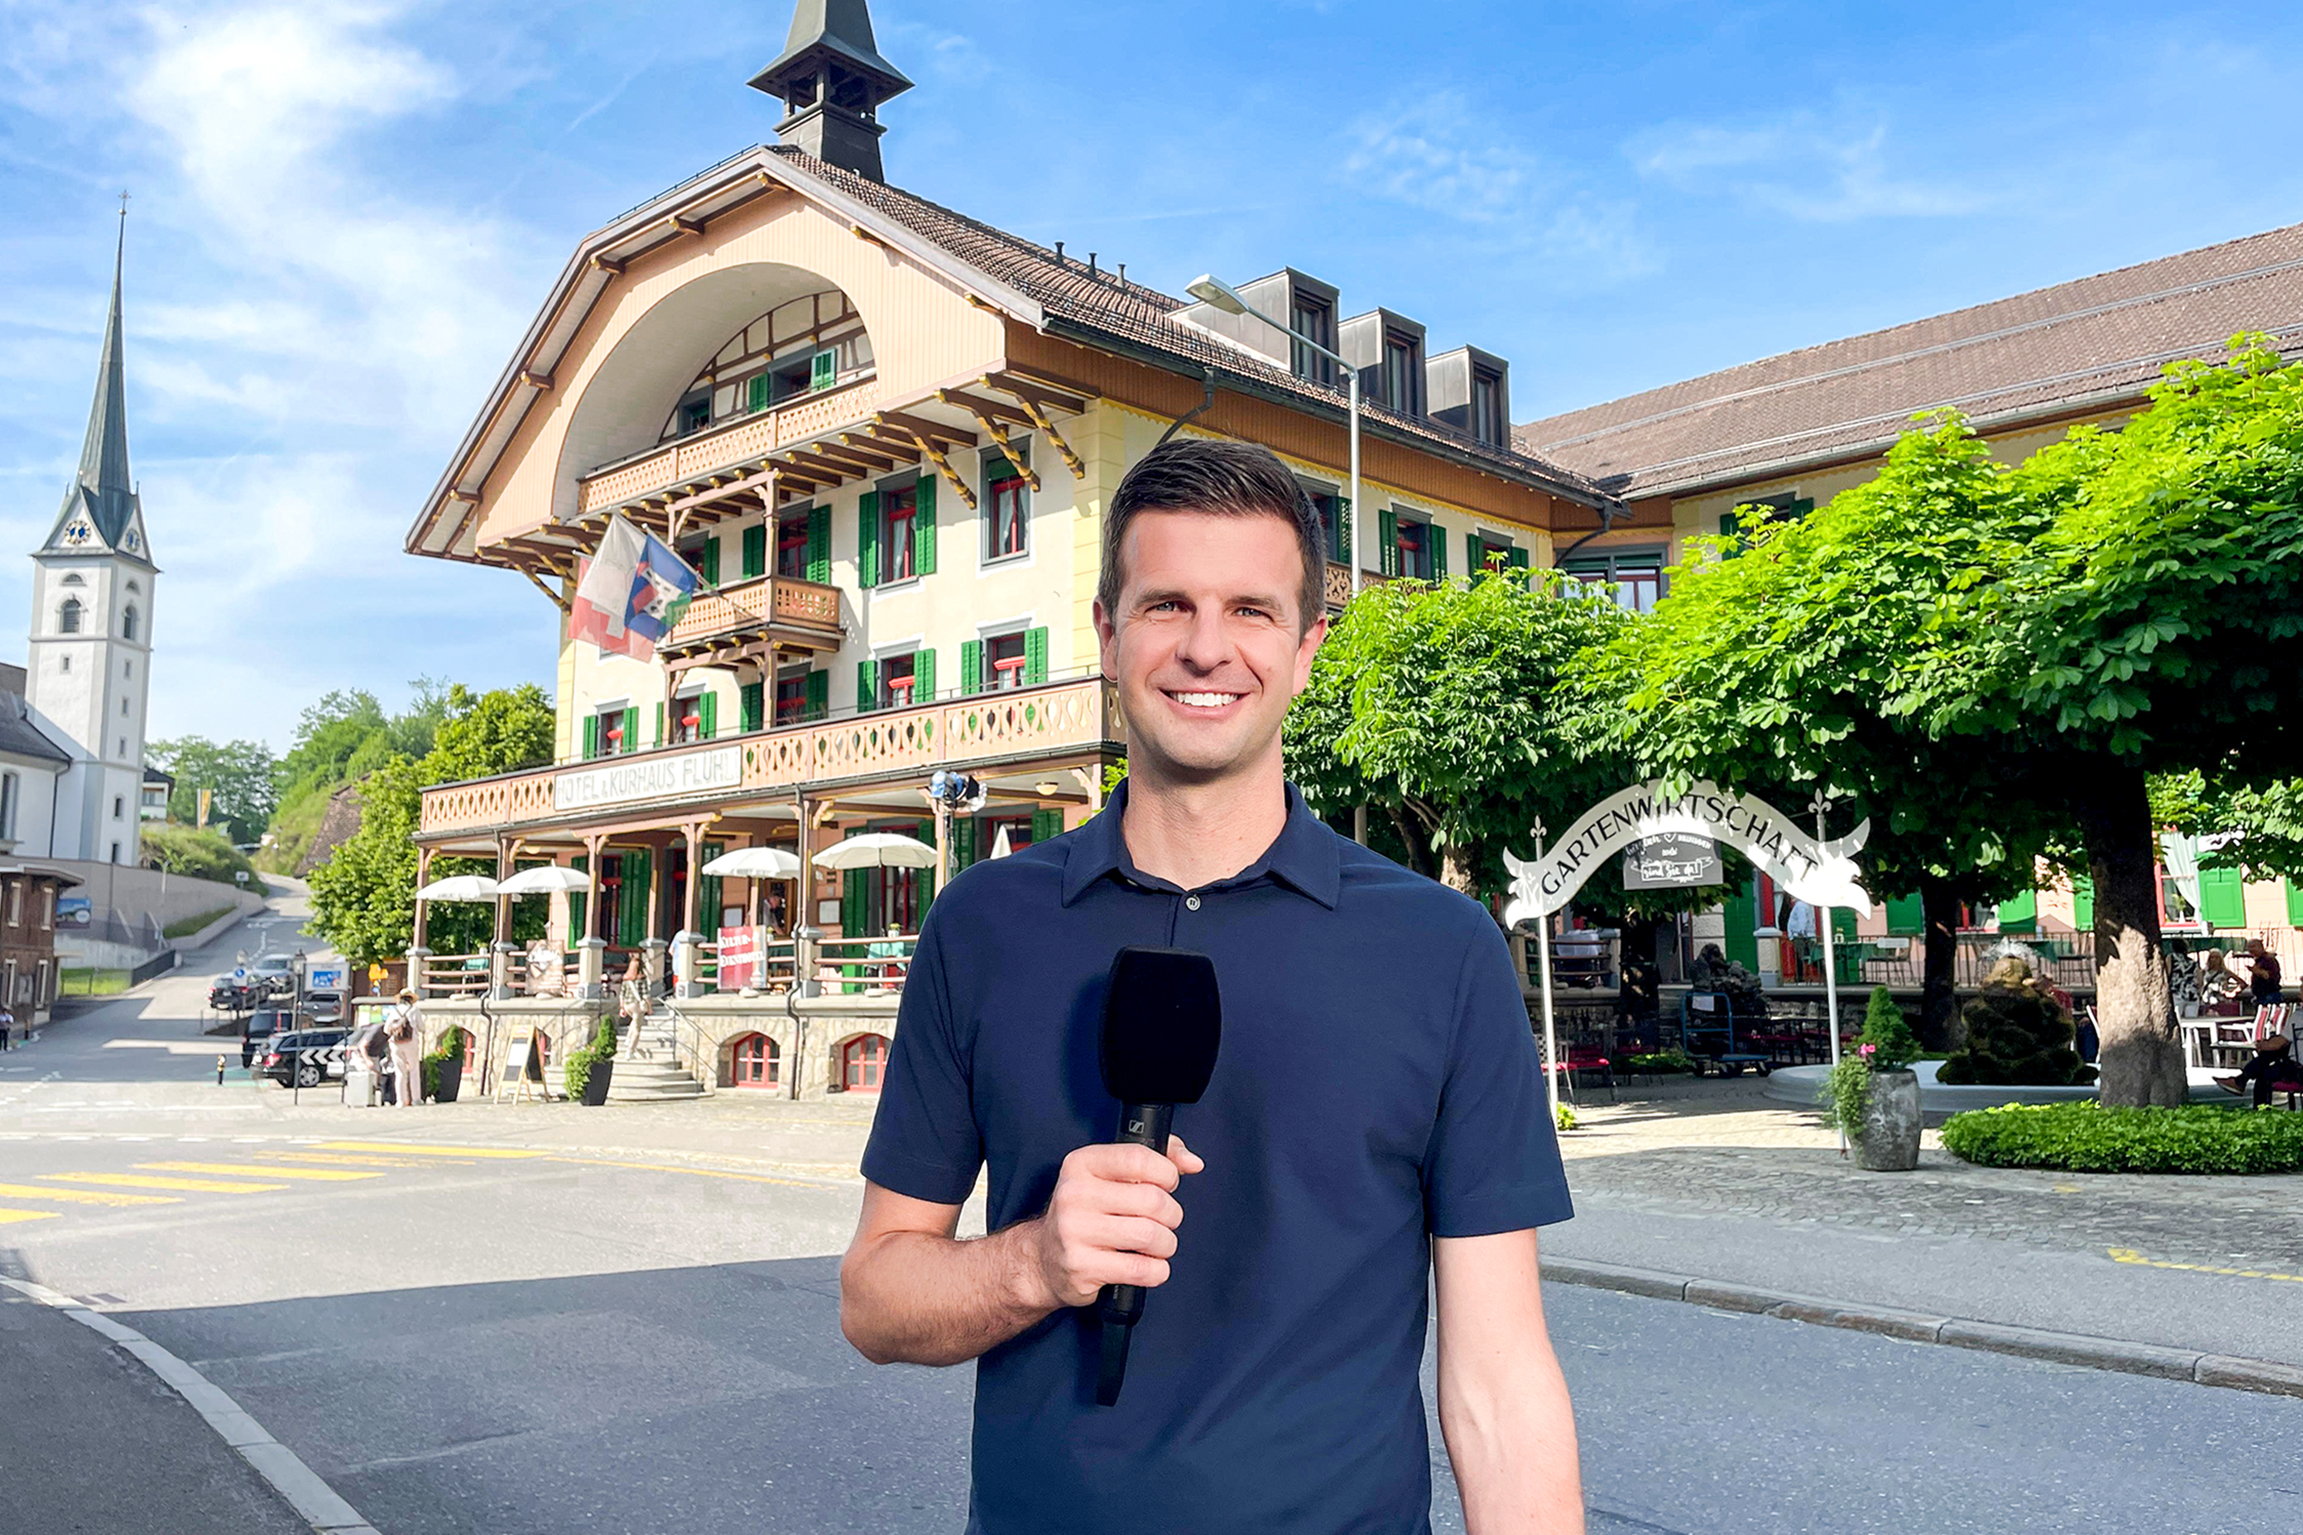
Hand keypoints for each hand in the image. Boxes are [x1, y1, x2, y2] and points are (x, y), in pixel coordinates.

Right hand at [1026, 1136, 1203, 1308]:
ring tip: (1156, 1244)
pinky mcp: (1081, 1268)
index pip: (1138, 1158)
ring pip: (1150, 1235)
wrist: (1043, 1259)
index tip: (1168, 1184)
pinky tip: (1149, 1265)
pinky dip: (1157, 1270)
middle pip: (1152, 1200)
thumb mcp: (1111, 1176)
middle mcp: (1074, 1194)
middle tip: (1164, 1220)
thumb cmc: (1087, 1213)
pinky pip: (1141, 1269)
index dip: (1167, 1173)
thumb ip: (1156, 1158)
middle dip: (1171, 1214)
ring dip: (1166, 1244)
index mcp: (1082, 1164)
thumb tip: (1193, 1162)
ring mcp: (1074, 1232)